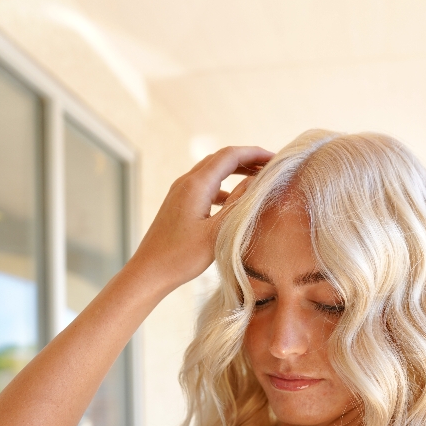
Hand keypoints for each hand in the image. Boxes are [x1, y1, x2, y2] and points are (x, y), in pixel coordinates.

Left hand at [131, 146, 272, 290]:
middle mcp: (186, 182)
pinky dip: (223, 187)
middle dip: (247, 159)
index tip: (276, 158)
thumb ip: (239, 204)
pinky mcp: (178, 204)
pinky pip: (204, 187)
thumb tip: (257, 182)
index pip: (230, 156)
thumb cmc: (182, 257)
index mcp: (196, 185)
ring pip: (212, 172)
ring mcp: (180, 192)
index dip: (254, 153)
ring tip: (257, 180)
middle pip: (220, 159)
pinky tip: (233, 201)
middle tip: (271, 167)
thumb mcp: (218, 232)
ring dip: (235, 172)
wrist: (149, 272)